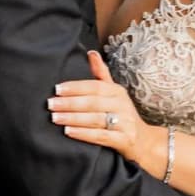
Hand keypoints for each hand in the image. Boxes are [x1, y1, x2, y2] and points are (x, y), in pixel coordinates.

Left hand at [49, 50, 159, 170]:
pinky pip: (101, 136)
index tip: (56, 89)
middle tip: (50, 104)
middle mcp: (122, 105)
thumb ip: (101, 74)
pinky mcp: (124, 140)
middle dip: (69, 103)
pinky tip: (69, 132)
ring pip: (95, 119)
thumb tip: (90, 53)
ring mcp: (124, 123)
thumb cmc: (122, 115)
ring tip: (55, 118)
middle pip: (93, 102)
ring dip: (73, 118)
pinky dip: (83, 134)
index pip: (94, 86)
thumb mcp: (115, 93)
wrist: (144, 142)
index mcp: (117, 92)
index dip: (75, 87)